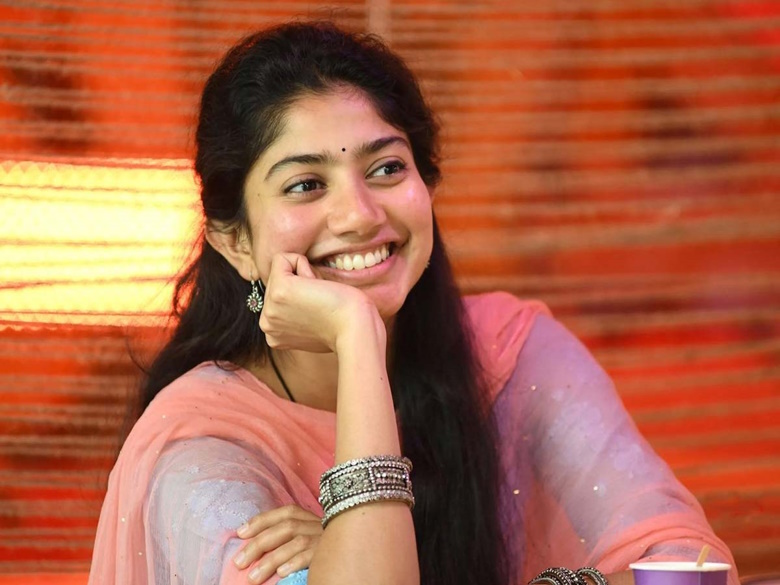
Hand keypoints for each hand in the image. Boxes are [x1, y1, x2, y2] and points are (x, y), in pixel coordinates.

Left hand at [233, 504, 322, 582]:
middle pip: (286, 527)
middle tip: (239, 561)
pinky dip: (295, 563)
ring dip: (271, 560)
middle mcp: (316, 524)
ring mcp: (324, 539)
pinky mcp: (329, 554)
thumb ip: (287, 533)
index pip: (284, 513)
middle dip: (259, 543)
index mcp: (308, 517)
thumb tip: (254, 540)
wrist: (355, 548)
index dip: (261, 521)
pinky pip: (311, 557)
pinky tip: (281, 573)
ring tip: (253, 578)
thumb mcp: (306, 533)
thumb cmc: (322, 545)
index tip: (240, 533)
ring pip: (295, 543)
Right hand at [260, 253, 381, 352]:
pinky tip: (316, 286)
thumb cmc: (344, 326)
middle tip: (321, 305)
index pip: (279, 297)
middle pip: (277, 282)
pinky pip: (283, 258)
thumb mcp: (310, 326)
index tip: (319, 313)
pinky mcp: (278, 290)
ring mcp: (270, 308)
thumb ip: (295, 315)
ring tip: (319, 298)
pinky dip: (302, 263)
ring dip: (304, 277)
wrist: (355, 329)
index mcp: (272, 334)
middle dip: (301, 285)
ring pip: (280, 270)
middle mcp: (266, 323)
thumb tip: (296, 295)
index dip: (301, 297)